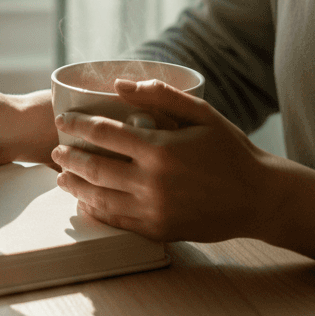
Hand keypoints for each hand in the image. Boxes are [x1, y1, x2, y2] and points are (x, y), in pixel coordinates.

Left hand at [51, 78, 274, 242]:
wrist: (259, 198)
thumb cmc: (230, 150)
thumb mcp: (202, 114)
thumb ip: (160, 96)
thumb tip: (119, 85)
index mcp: (160, 149)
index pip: (103, 133)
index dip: (78, 126)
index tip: (63, 122)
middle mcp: (152, 182)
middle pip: (94, 167)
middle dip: (69, 156)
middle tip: (55, 150)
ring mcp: (154, 210)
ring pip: (99, 197)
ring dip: (75, 185)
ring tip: (61, 176)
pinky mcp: (158, 230)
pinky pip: (117, 221)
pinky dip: (96, 210)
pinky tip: (85, 202)